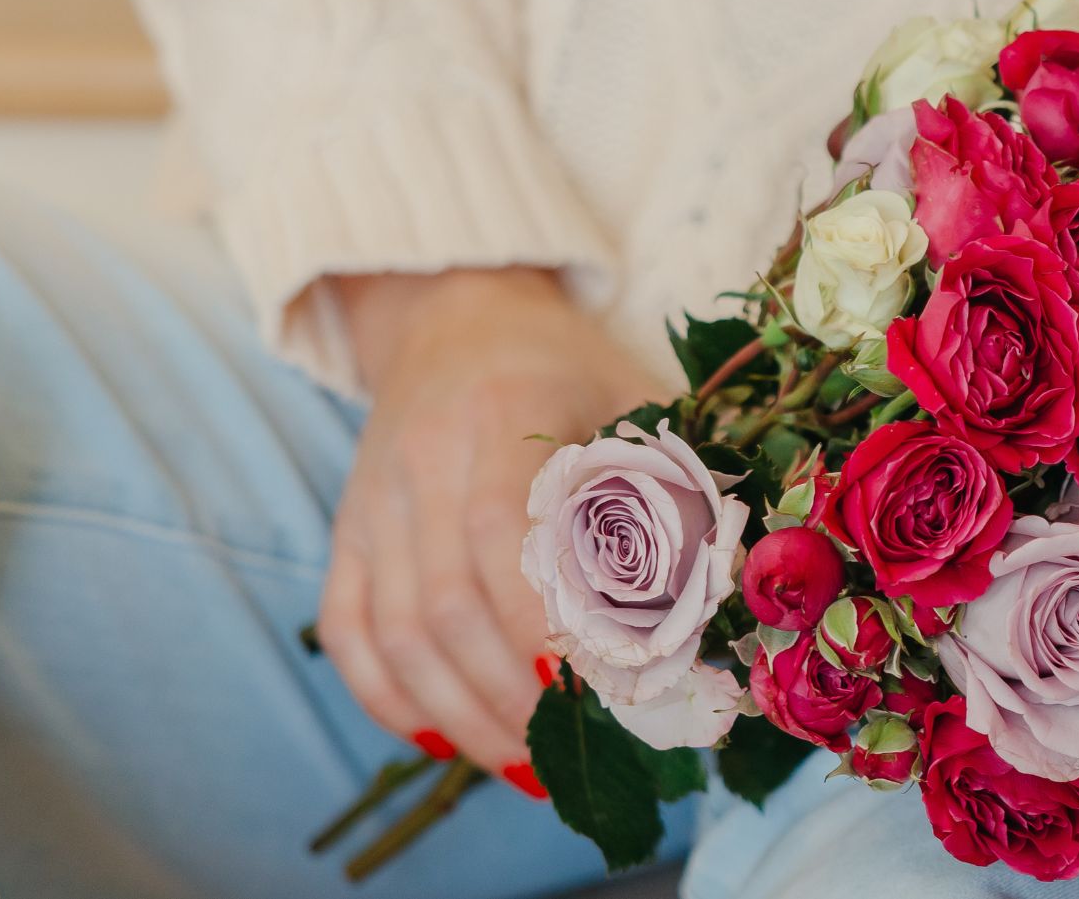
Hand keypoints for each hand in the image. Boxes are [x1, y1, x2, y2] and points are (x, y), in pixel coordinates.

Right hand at [315, 269, 658, 779]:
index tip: (591, 693)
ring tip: (523, 767)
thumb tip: (733, 603)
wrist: (455, 312)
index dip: (538, 626)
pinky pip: (346, 630)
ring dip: (458, 715)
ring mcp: (371, 499)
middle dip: (506, 698)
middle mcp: (420, 458)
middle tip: (572, 758)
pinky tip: (443, 739)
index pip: (501, 539)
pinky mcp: (346, 531)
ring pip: (393, 633)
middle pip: (443, 605)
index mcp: (501, 413)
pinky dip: (388, 697)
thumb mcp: (635, 400)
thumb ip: (677, 487)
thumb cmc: (569, 368)